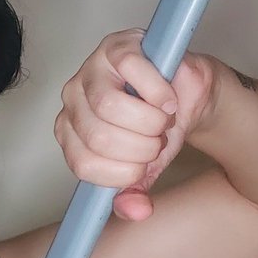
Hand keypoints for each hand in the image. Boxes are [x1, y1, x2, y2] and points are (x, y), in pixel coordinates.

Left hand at [53, 29, 216, 219]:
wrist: (186, 94)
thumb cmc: (157, 128)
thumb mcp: (145, 167)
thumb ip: (133, 191)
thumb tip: (134, 210)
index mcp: (71, 132)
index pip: (83, 164)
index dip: (122, 172)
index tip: (144, 166)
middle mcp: (73, 100)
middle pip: (98, 137)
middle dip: (140, 148)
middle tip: (157, 141)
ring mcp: (91, 70)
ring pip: (110, 106)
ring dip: (149, 123)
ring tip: (163, 121)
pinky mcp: (116, 47)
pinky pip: (132, 71)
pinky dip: (158, 93)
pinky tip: (168, 100)